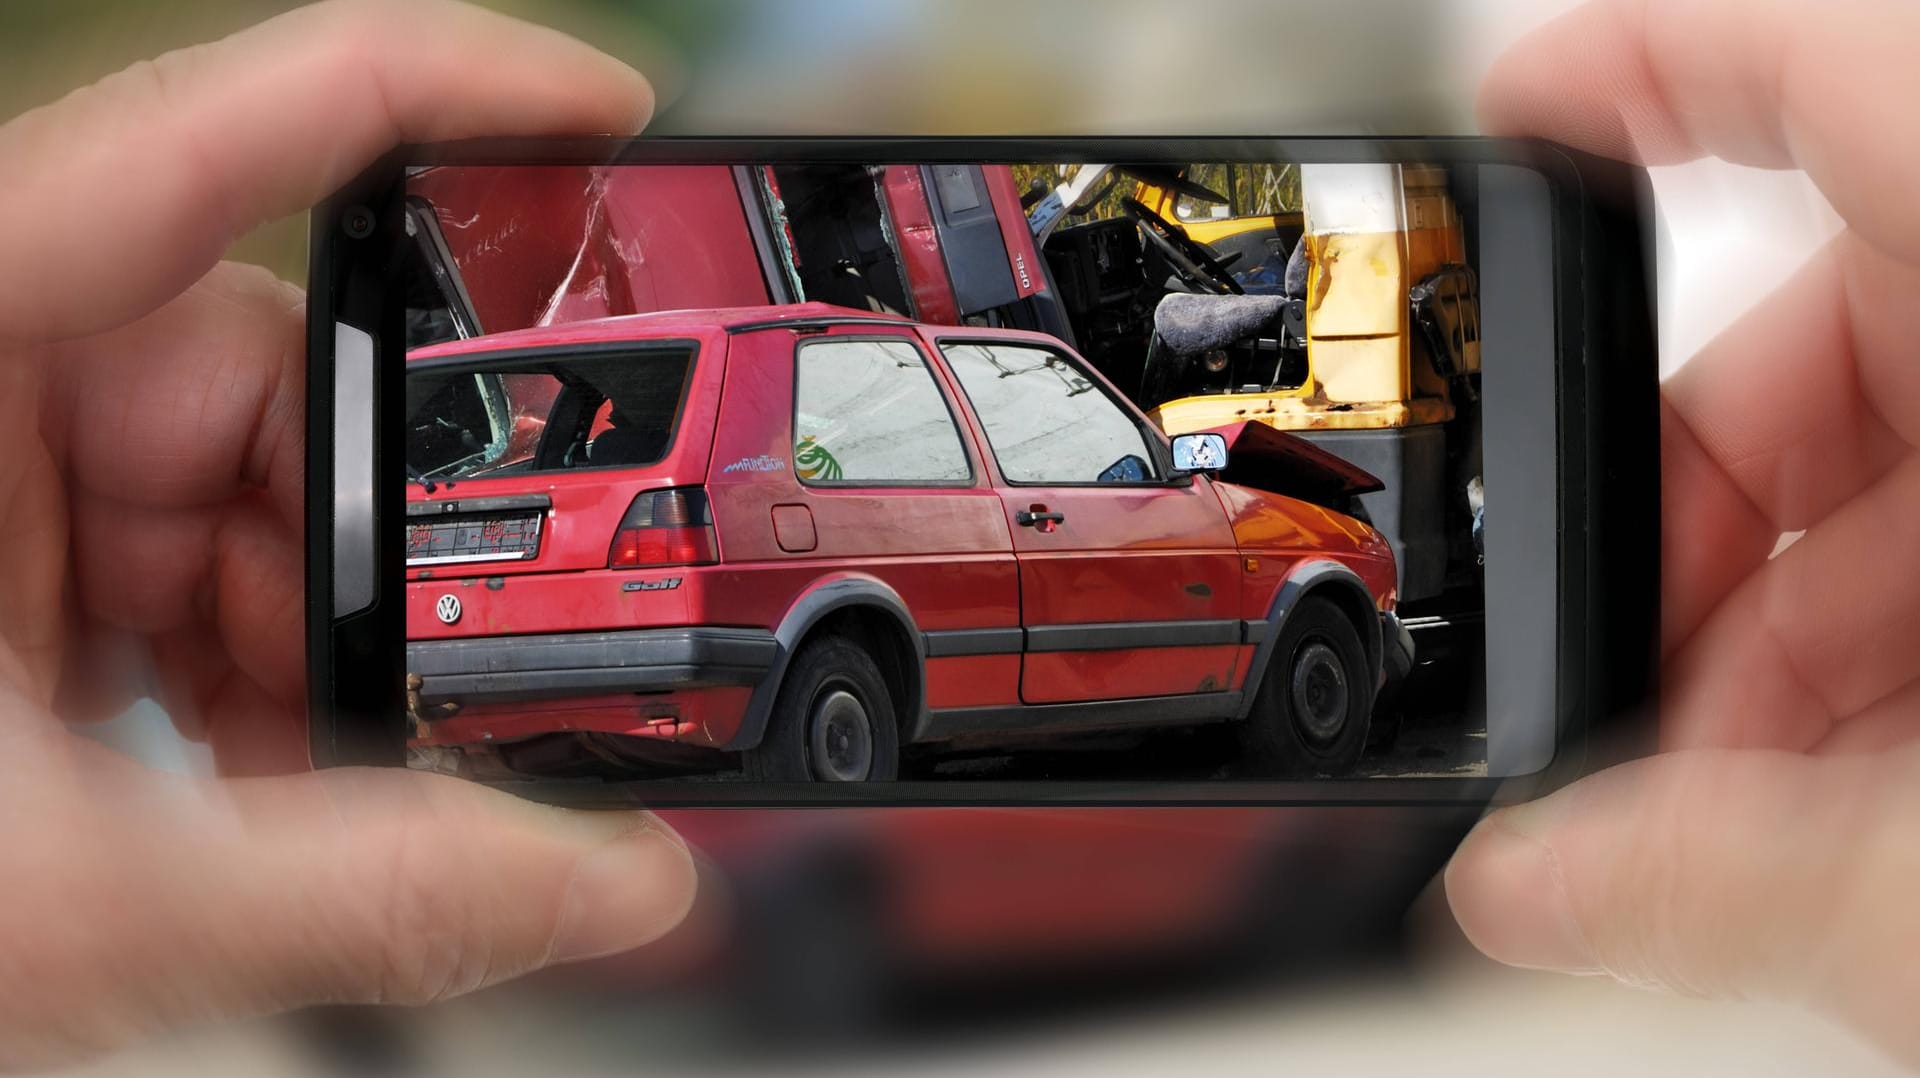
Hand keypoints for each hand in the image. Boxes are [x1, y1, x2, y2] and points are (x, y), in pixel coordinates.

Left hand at [0, 2, 693, 1066]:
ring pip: (255, 494)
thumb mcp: (53, 881)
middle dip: (373, 555)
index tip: (608, 119)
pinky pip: (197, 564)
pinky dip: (256, 674)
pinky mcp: (11, 555)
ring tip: (298, 784)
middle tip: (422, 692)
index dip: (453, 94)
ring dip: (312, 648)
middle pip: (281, 374)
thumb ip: (356, 891)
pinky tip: (247, 771)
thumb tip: (597, 876)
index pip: (235, 130)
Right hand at [1446, 0, 1919, 1064]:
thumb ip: (1733, 884)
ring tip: (1730, 828)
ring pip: (1906, 473)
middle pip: (1829, 342)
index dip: (1642, 64)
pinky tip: (1841, 810)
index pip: (1829, 77)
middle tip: (1615, 694)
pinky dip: (1888, 667)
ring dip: (1781, 645)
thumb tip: (1540, 896)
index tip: (1506, 111)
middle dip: (1676, 531)